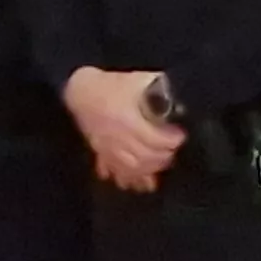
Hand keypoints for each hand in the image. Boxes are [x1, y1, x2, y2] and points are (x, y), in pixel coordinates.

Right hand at [63, 67, 182, 191]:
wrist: (81, 90)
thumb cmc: (110, 84)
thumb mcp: (137, 79)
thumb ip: (157, 87)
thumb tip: (175, 95)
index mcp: (128, 120)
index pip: (154, 139)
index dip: (171, 141)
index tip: (180, 137)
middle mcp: (118, 137)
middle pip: (145, 157)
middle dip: (163, 157)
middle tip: (173, 152)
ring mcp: (108, 147)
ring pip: (131, 168)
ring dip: (149, 169)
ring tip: (160, 164)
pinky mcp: (100, 152)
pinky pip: (115, 170)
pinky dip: (128, 178)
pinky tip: (139, 181)